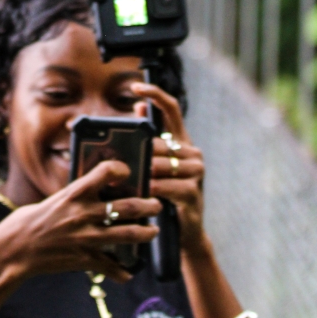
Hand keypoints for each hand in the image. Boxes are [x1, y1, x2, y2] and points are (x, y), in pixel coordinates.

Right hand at [0, 160, 159, 283]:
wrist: (13, 251)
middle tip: (157, 205)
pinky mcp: (83, 260)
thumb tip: (93, 193)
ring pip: (126, 234)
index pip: (104, 173)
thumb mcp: (52, 201)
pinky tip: (128, 273)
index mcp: (72, 194)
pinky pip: (109, 266)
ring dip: (145, 233)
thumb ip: (74, 198)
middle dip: (147, 205)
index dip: (120, 169)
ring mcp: (85, 238)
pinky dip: (121, 271)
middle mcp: (82, 214)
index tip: (128, 170)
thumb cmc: (27, 222)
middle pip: (126, 206)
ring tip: (153, 231)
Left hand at [128, 82, 206, 257]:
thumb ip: (149, 137)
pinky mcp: (193, 193)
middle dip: (140, 152)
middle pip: (160, 142)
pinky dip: (154, 189)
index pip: (171, 109)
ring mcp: (196, 173)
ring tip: (128, 178)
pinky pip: (168, 186)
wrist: (184, 231)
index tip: (136, 86)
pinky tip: (144, 191)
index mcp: (181, 141)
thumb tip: (137, 106)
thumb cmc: (165, 194)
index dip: (154, 94)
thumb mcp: (155, 164)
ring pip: (163, 164)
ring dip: (144, 172)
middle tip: (121, 159)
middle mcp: (192, 153)